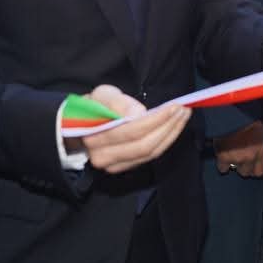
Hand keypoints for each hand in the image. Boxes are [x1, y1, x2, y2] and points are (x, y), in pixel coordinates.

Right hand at [75, 84, 190, 173]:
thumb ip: (117, 102)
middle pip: (143, 145)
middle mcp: (102, 156)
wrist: (78, 127)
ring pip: (149, 153)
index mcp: (94, 136)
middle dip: (168, 127)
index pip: (131, 131)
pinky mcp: (124, 166)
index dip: (156, 119)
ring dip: (171, 134)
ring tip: (183, 116)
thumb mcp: (100, 96)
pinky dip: (165, 141)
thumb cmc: (92, 108)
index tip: (174, 106)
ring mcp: (114, 165)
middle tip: (184, 110)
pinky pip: (149, 157)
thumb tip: (139, 113)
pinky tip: (174, 127)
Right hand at [214, 120, 262, 176]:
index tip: (252, 166)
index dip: (254, 169)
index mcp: (260, 150)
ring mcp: (236, 158)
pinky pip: (223, 168)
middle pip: (246, 172)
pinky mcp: (223, 158)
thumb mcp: (260, 132)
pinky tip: (223, 156)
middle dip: (244, 166)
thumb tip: (257, 154)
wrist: (231, 115)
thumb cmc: (247, 120)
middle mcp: (250, 157)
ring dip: (234, 164)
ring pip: (235, 170)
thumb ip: (259, 146)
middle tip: (240, 158)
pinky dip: (223, 164)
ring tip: (232, 155)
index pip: (259, 171)